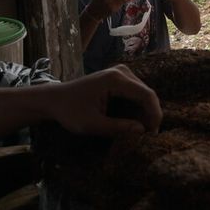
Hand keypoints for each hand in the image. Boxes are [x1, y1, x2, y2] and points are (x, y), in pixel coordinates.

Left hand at [46, 64, 161, 135]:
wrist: (54, 99)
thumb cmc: (69, 111)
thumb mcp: (92, 124)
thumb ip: (117, 128)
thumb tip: (142, 131)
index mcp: (115, 79)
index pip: (146, 95)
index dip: (154, 114)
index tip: (153, 134)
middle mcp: (122, 72)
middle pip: (147, 94)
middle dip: (150, 115)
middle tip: (147, 137)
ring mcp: (121, 73)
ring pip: (143, 94)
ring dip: (144, 113)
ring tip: (140, 132)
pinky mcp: (119, 79)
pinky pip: (135, 94)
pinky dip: (137, 109)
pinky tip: (132, 123)